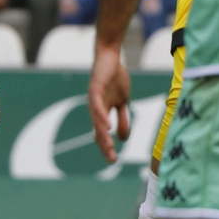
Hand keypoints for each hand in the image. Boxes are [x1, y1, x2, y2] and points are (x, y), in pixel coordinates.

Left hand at [88, 44, 132, 162]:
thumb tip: (124, 137)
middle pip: (98, 130)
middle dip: (105, 145)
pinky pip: (97, 105)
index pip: (102, 133)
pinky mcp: (95, 89)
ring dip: (102, 134)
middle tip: (111, 159)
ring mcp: (94, 99)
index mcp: (102, 112)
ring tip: (108, 146)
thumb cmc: (115, 79)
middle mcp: (95, 108)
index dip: (106, 146)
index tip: (112, 160)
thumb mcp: (123, 101)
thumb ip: (123, 118)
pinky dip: (101, 116)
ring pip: (97, 120)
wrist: (110, 58)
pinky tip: (106, 126)